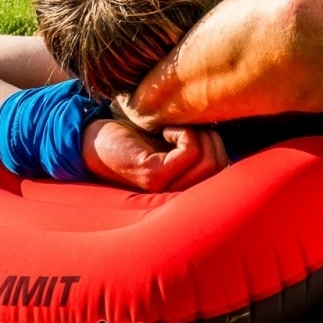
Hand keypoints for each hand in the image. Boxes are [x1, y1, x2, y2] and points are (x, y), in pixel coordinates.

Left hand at [80, 119, 226, 191]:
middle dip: (212, 138)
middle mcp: (175, 197)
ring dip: (199, 134)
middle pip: (222, 168)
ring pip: (210, 161)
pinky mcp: (152, 178)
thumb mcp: (172, 143)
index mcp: (183, 191)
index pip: (225, 178)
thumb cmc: (134, 136)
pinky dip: (184, 132)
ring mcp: (164, 190)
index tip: (201, 130)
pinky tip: (164, 130)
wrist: (93, 137)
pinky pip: (190, 151)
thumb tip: (229, 131)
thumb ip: (198, 148)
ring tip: (176, 128)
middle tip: (187, 126)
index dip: (220, 148)